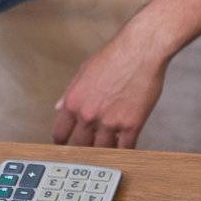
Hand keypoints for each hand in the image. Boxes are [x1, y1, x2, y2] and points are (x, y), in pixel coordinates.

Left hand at [51, 29, 167, 148]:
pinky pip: (126, 148)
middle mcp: (88, 115)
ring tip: (108, 149)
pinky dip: (125, 150)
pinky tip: (126, 148)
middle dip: (84, 149)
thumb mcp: (84, 71)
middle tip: (89, 150)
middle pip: (80, 146)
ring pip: (102, 150)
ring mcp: (110, 123)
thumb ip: (70, 93)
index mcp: (73, 102)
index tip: (68, 144)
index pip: (61, 134)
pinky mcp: (131, 125)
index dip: (64, 141)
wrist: (141, 50)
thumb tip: (59, 107)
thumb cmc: (114, 56)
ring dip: (105, 150)